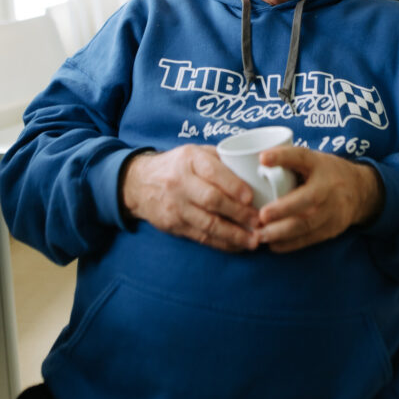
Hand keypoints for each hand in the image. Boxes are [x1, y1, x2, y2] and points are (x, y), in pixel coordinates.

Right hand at [120, 146, 260, 251]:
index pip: (212, 172)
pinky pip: (201, 237)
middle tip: (259, 221)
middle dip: (238, 213)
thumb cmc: (177, 165)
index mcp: (189, 159)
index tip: (251, 197)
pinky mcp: (174, 225)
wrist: (138, 183)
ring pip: (208, 224)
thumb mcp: (195, 152)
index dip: (233, 186)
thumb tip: (255, 171)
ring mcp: (176, 206)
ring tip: (254, 240)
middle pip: (212, 200)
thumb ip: (222, 159)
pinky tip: (238, 245)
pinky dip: (222, 243)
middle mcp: (180, 182)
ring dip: (233, 234)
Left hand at [254, 146, 383, 252]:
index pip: (302, 157)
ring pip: (308, 223)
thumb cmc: (325, 173)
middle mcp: (329, 186)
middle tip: (261, 216)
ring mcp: (334, 209)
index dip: (282, 156)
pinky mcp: (333, 228)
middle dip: (284, 209)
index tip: (263, 158)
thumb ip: (289, 162)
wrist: (359, 190)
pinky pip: (310, 238)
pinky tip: (273, 245)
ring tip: (260, 234)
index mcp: (319, 164)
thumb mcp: (312, 160)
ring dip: (282, 232)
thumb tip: (255, 165)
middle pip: (309, 199)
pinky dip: (290, 244)